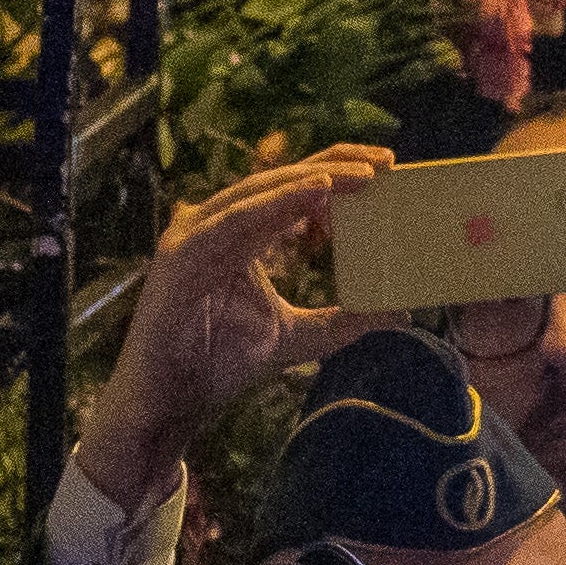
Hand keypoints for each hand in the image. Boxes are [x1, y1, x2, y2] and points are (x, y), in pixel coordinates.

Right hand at [81, 147, 394, 511]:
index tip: (385, 166)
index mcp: (239, 233)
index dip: (336, 171)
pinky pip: (233, 221)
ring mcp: (193, 236)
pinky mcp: (181, 256)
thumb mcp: (295, 337)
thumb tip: (397, 313)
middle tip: (383, 161)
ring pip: (258, 193)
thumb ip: (339, 322)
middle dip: (333, 166)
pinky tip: (311, 193)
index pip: (290, 188)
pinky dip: (272, 206)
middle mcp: (214, 224)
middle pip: (277, 179)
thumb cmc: (218, 364)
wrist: (169, 404)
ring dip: (309, 181)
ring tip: (355, 175)